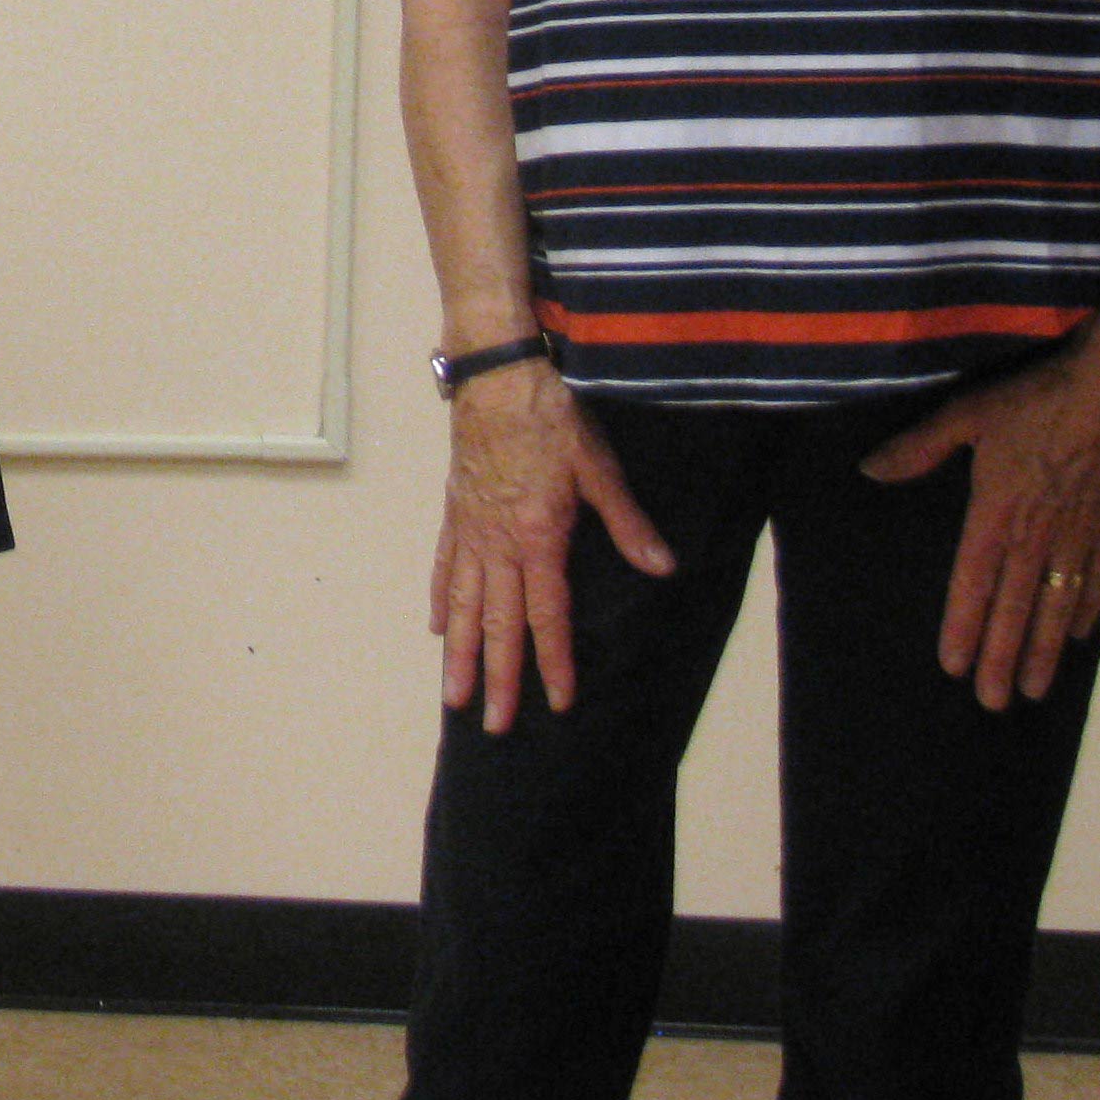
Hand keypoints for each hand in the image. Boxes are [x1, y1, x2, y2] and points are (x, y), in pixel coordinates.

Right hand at [432, 362, 674, 731]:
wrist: (494, 374)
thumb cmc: (549, 415)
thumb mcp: (598, 465)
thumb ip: (627, 521)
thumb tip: (662, 565)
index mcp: (538, 536)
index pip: (547, 615)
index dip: (554, 662)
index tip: (557, 704)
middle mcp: (498, 543)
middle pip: (496, 622)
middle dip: (497, 677)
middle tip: (492, 725)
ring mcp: (470, 530)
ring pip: (462, 604)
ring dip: (459, 653)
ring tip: (452, 695)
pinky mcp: (455, 512)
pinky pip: (444, 566)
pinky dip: (441, 600)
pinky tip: (438, 626)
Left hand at [861, 341, 1099, 709]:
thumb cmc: (1037, 398)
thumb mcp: (967, 415)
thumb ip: (918, 448)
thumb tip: (869, 469)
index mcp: (996, 512)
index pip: (972, 583)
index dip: (961, 627)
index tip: (952, 667)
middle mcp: (1038, 536)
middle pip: (1015, 610)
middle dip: (1002, 660)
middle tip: (992, 703)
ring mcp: (1079, 536)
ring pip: (1057, 608)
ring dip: (1044, 651)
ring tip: (1034, 691)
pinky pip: (1098, 582)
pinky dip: (1086, 614)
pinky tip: (1077, 638)